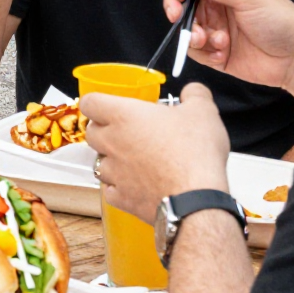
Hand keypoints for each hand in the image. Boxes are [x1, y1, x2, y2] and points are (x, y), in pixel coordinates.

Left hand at [82, 83, 229, 222]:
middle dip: (105, 132)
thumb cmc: (195, 154)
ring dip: (112, 161)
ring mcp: (113, 172)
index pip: (89, 103)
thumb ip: (195, 95)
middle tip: (129, 134)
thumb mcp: (203, 112)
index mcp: (122, 116)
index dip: (97, 104)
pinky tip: (137, 186)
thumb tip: (192, 91)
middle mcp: (111, 142)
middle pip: (92, 132)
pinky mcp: (121, 198)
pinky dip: (119, 188)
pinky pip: (110, 190)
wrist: (196, 201)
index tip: (110, 107)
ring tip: (135, 162)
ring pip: (99, 163)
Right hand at [165, 0, 293, 108]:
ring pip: (186, 28)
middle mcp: (216, 4)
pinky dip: (205, 53)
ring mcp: (215, 28)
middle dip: (178, 12)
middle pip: (181, 3)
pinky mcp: (216, 51)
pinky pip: (196, 51)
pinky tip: (223, 53)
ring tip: (216, 41)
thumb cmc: (280, 21)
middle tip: (177, 19)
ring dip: (194, 35)